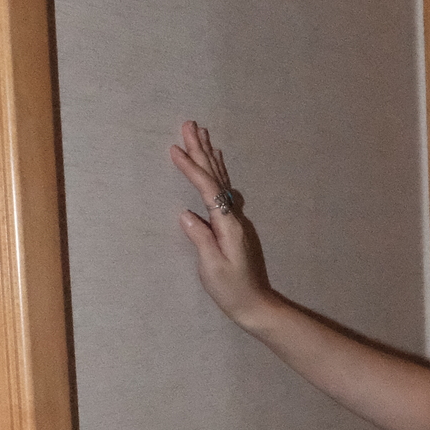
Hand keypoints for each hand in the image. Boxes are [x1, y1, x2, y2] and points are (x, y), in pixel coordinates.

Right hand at [171, 120, 273, 327]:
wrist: (254, 304)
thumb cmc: (232, 291)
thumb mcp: (213, 268)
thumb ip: (201, 240)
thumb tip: (187, 214)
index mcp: (227, 225)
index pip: (208, 190)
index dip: (192, 168)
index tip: (175, 149)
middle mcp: (233, 218)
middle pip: (216, 177)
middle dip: (201, 151)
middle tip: (190, 125)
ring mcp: (234, 220)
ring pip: (221, 180)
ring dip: (209, 156)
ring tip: (200, 134)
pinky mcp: (231, 225)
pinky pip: (223, 190)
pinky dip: (217, 172)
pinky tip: (216, 163)